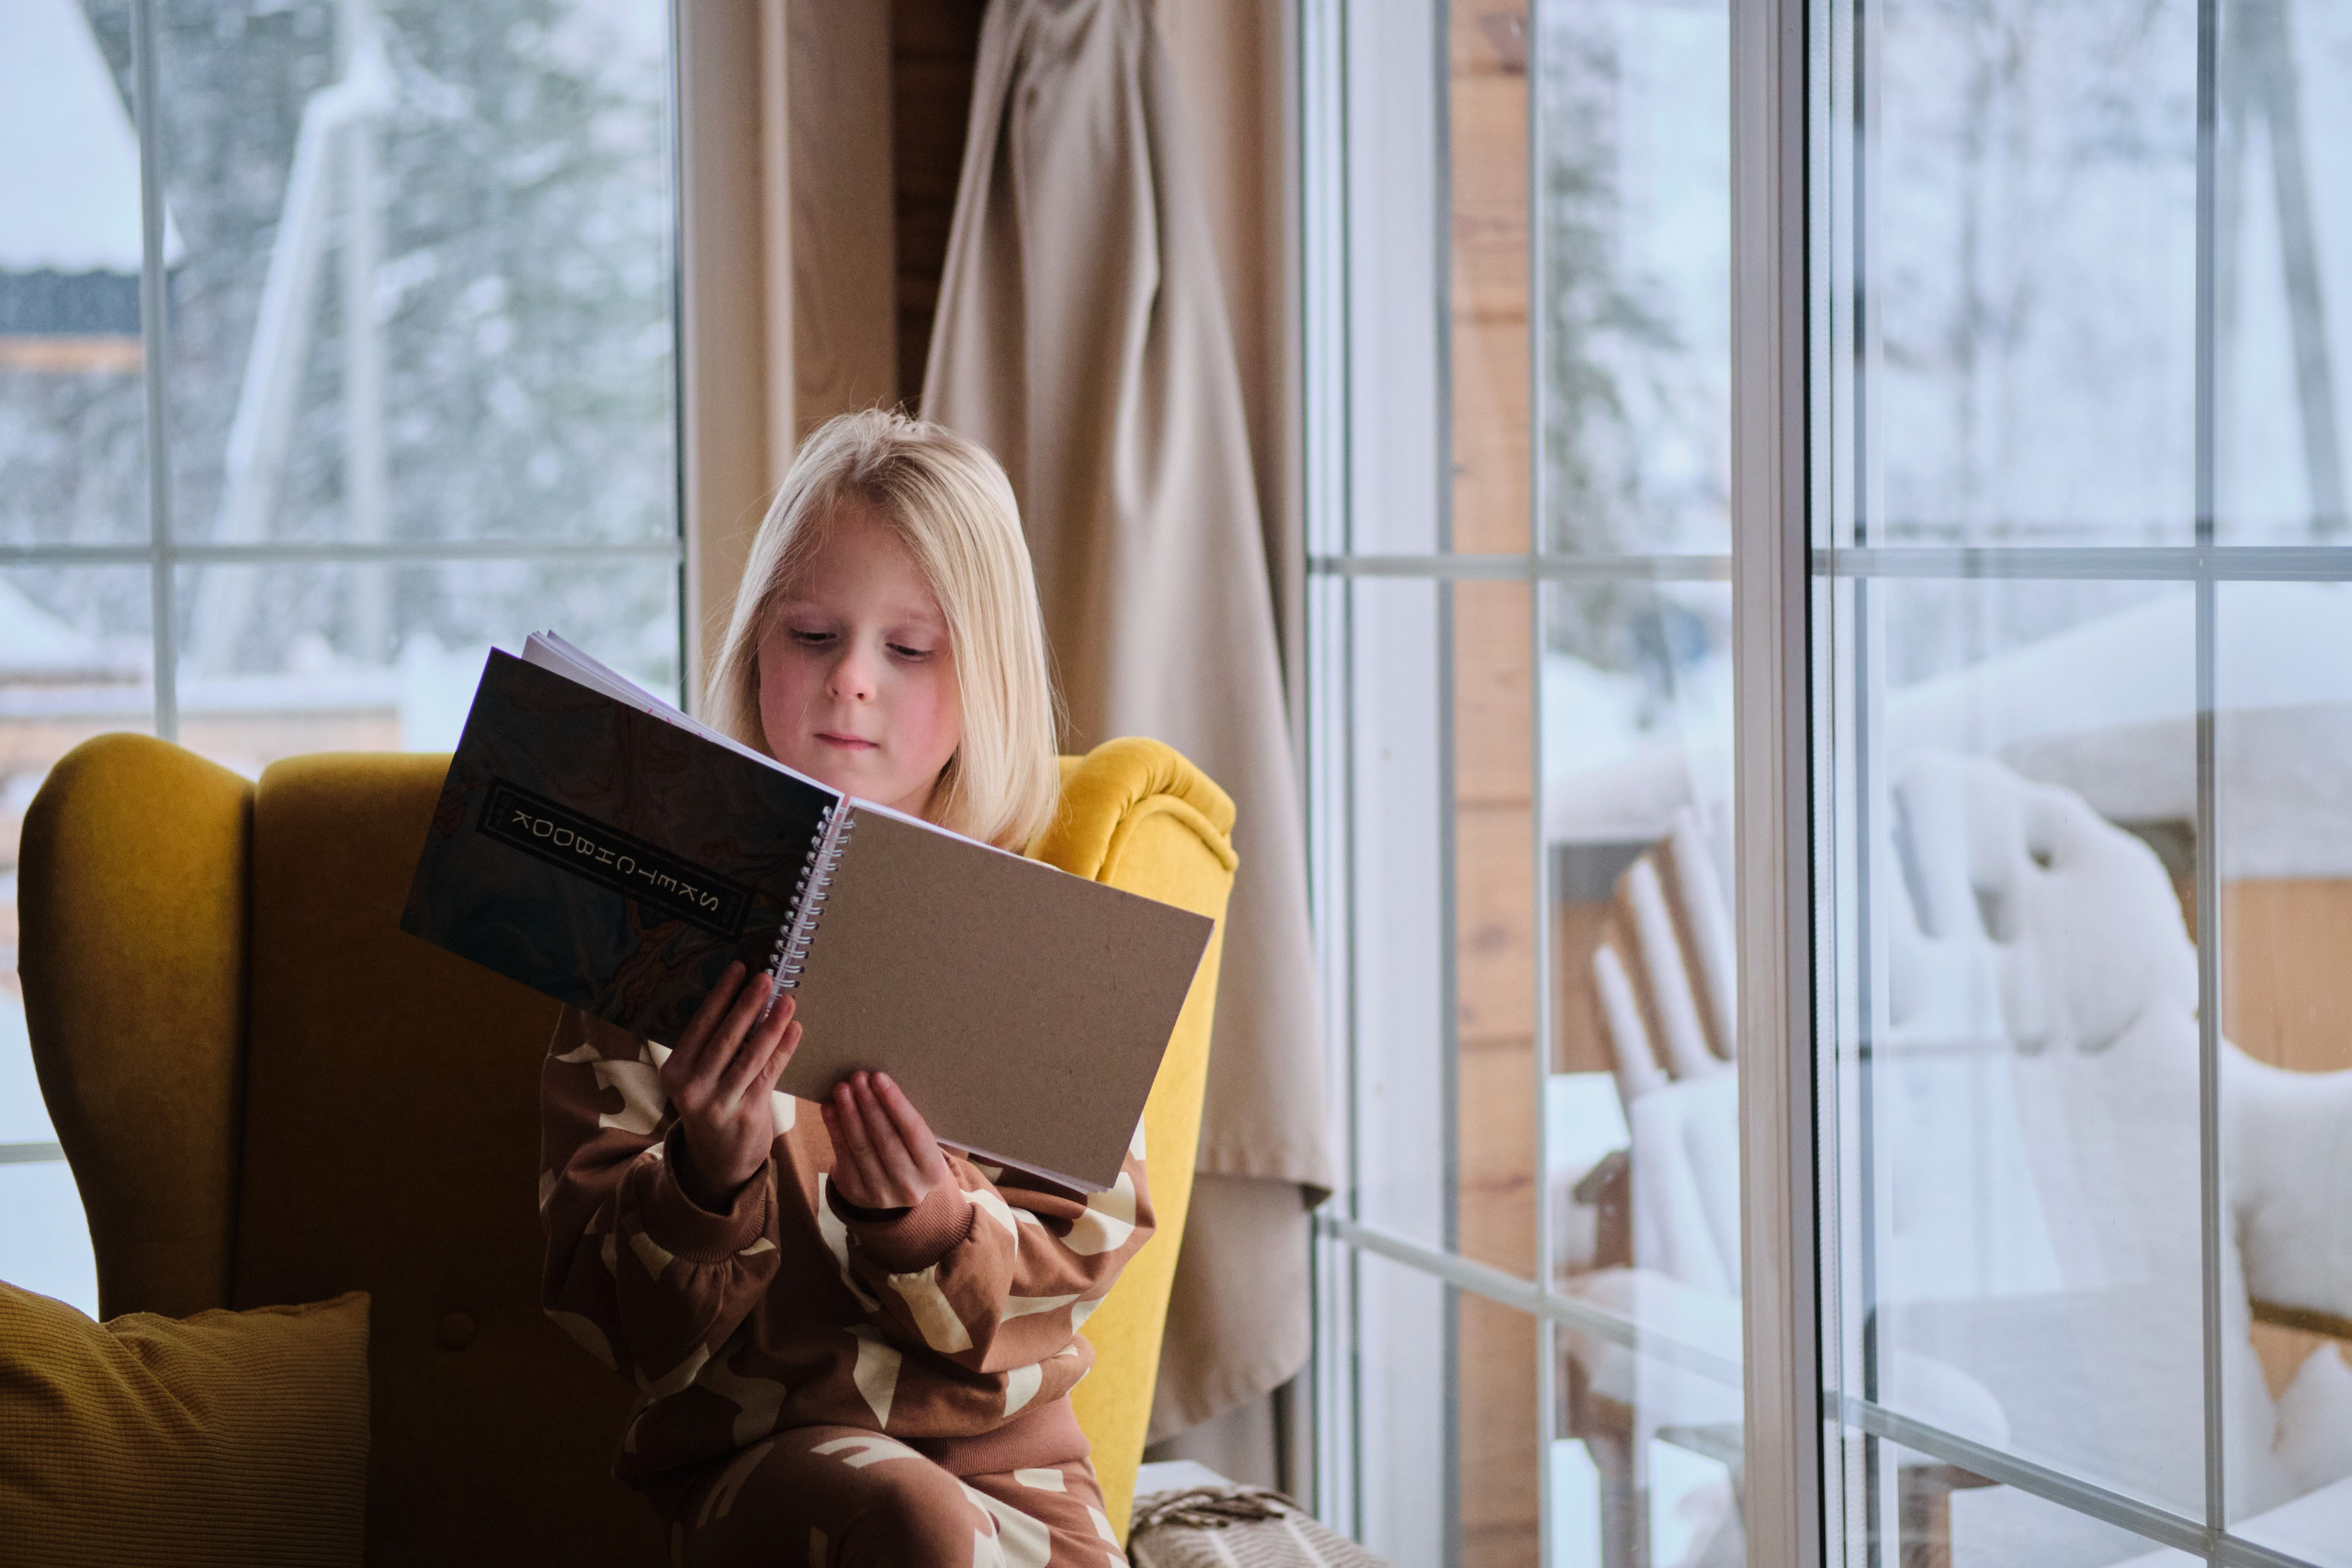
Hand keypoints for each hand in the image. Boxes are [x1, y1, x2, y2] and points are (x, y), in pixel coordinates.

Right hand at [661, 962, 801, 1210]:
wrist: (718, 1159)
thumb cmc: (712, 1103)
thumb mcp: (698, 1077)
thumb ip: (714, 1044)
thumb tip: (745, 994)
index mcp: (674, 1072)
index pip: (700, 1026)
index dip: (721, 995)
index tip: (739, 968)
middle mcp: (691, 1089)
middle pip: (724, 1038)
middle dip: (747, 1005)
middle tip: (766, 977)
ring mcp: (719, 1104)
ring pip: (750, 1057)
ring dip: (771, 1025)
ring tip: (787, 1000)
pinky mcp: (747, 1116)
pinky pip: (769, 1075)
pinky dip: (784, 1050)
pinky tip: (795, 1029)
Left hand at [821, 1071, 950, 1211]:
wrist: (893, 1192)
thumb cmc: (909, 1153)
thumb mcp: (919, 1145)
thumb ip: (905, 1120)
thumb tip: (877, 1082)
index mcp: (933, 1170)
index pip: (915, 1131)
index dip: (896, 1103)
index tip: (879, 1077)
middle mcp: (909, 1185)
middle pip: (886, 1138)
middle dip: (869, 1104)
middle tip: (858, 1077)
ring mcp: (881, 1192)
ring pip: (861, 1147)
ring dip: (849, 1114)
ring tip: (842, 1089)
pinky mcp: (856, 1192)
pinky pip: (843, 1155)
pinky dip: (834, 1128)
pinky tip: (829, 1108)